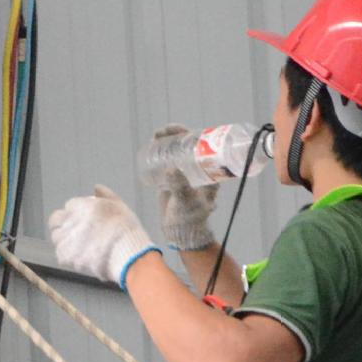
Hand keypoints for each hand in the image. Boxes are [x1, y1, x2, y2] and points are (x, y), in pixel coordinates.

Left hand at [49, 186, 160, 287]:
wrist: (127, 254)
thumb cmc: (126, 231)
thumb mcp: (119, 206)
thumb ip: (106, 195)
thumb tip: (97, 188)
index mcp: (81, 206)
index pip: (69, 205)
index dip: (76, 213)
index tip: (84, 221)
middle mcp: (70, 220)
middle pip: (55, 220)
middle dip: (62, 225)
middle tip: (74, 233)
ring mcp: (66, 238)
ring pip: (56, 237)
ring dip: (65, 241)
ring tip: (80, 247)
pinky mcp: (66, 256)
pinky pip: (61, 255)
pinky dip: (69, 257)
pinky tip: (82, 257)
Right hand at [148, 124, 219, 250]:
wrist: (182, 232)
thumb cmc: (190, 218)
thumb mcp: (186, 201)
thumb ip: (180, 186)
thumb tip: (171, 169)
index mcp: (209, 172)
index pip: (202, 147)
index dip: (191, 135)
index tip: (179, 130)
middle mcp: (198, 170)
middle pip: (188, 145)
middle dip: (176, 134)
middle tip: (163, 131)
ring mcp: (185, 173)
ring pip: (177, 151)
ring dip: (167, 141)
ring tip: (156, 136)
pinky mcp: (173, 179)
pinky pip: (167, 160)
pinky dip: (160, 151)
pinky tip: (152, 146)